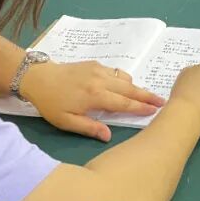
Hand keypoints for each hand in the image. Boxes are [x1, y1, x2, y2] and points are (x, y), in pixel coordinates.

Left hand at [20, 60, 165, 141]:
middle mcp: (101, 80)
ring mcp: (99, 70)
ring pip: (124, 79)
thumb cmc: (50, 103)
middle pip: (130, 89)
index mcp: (95, 96)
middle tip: (162, 101)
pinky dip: (124, 80)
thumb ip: (89, 128)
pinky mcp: (95, 64)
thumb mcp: (66, 121)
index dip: (140, 108)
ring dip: (136, 88)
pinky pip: (116, 72)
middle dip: (147, 96)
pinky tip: (125, 87)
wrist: (37, 77)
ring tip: (146, 97)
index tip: (155, 111)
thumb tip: (108, 136)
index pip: (124, 104)